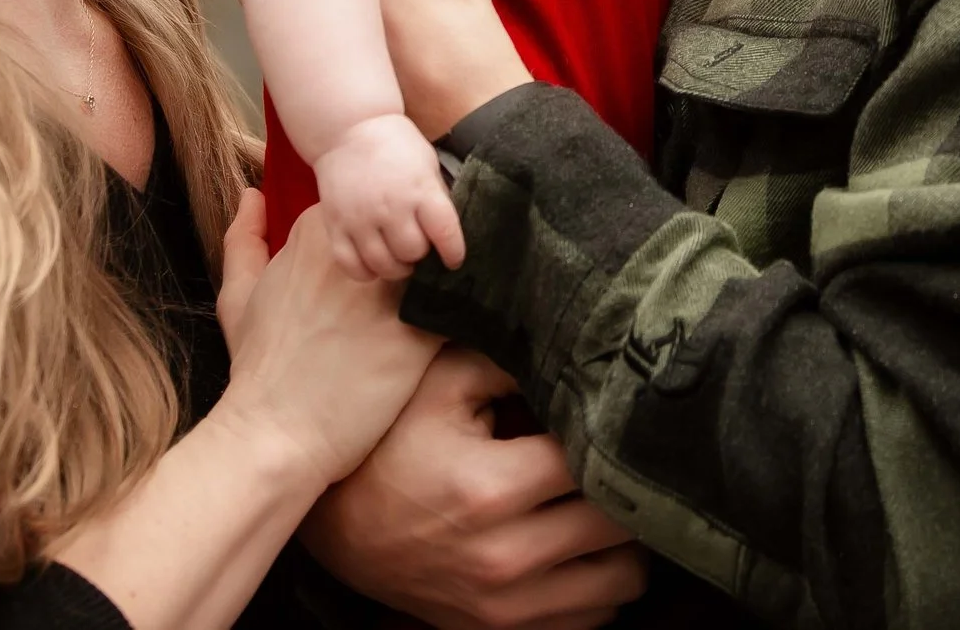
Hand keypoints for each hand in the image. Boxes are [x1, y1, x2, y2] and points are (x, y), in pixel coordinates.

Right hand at [213, 190, 441, 489]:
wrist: (276, 433)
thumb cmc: (257, 367)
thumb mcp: (237, 294)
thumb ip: (244, 237)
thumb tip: (252, 194)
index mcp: (317, 233)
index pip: (370, 218)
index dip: (378, 245)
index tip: (376, 277)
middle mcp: (360, 254)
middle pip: (407, 236)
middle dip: (414, 258)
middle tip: (409, 295)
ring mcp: (391, 293)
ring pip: (435, 271)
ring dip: (441, 286)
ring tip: (442, 312)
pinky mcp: (420, 335)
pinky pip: (454, 314)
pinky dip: (457, 321)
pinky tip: (453, 340)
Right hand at [302, 347, 646, 629]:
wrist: (338, 531)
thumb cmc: (390, 448)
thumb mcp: (438, 386)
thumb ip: (508, 362)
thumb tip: (576, 356)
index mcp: (489, 488)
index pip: (594, 461)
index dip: (607, 433)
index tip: (603, 418)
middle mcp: (504, 558)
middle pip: (619, 525)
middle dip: (620, 487)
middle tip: (609, 459)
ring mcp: (506, 606)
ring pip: (622, 580)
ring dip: (620, 543)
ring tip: (598, 505)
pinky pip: (594, 618)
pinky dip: (598, 584)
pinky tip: (578, 548)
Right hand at [312, 113, 466, 279]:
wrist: (348, 128)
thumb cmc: (395, 145)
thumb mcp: (427, 164)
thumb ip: (436, 198)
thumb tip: (447, 235)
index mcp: (420, 190)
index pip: (445, 234)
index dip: (453, 253)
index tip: (453, 259)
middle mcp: (391, 207)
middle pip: (412, 252)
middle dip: (420, 254)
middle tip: (418, 246)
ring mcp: (360, 219)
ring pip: (383, 265)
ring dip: (396, 266)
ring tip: (398, 256)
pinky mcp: (336, 226)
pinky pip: (352, 266)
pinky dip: (366, 272)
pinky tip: (373, 262)